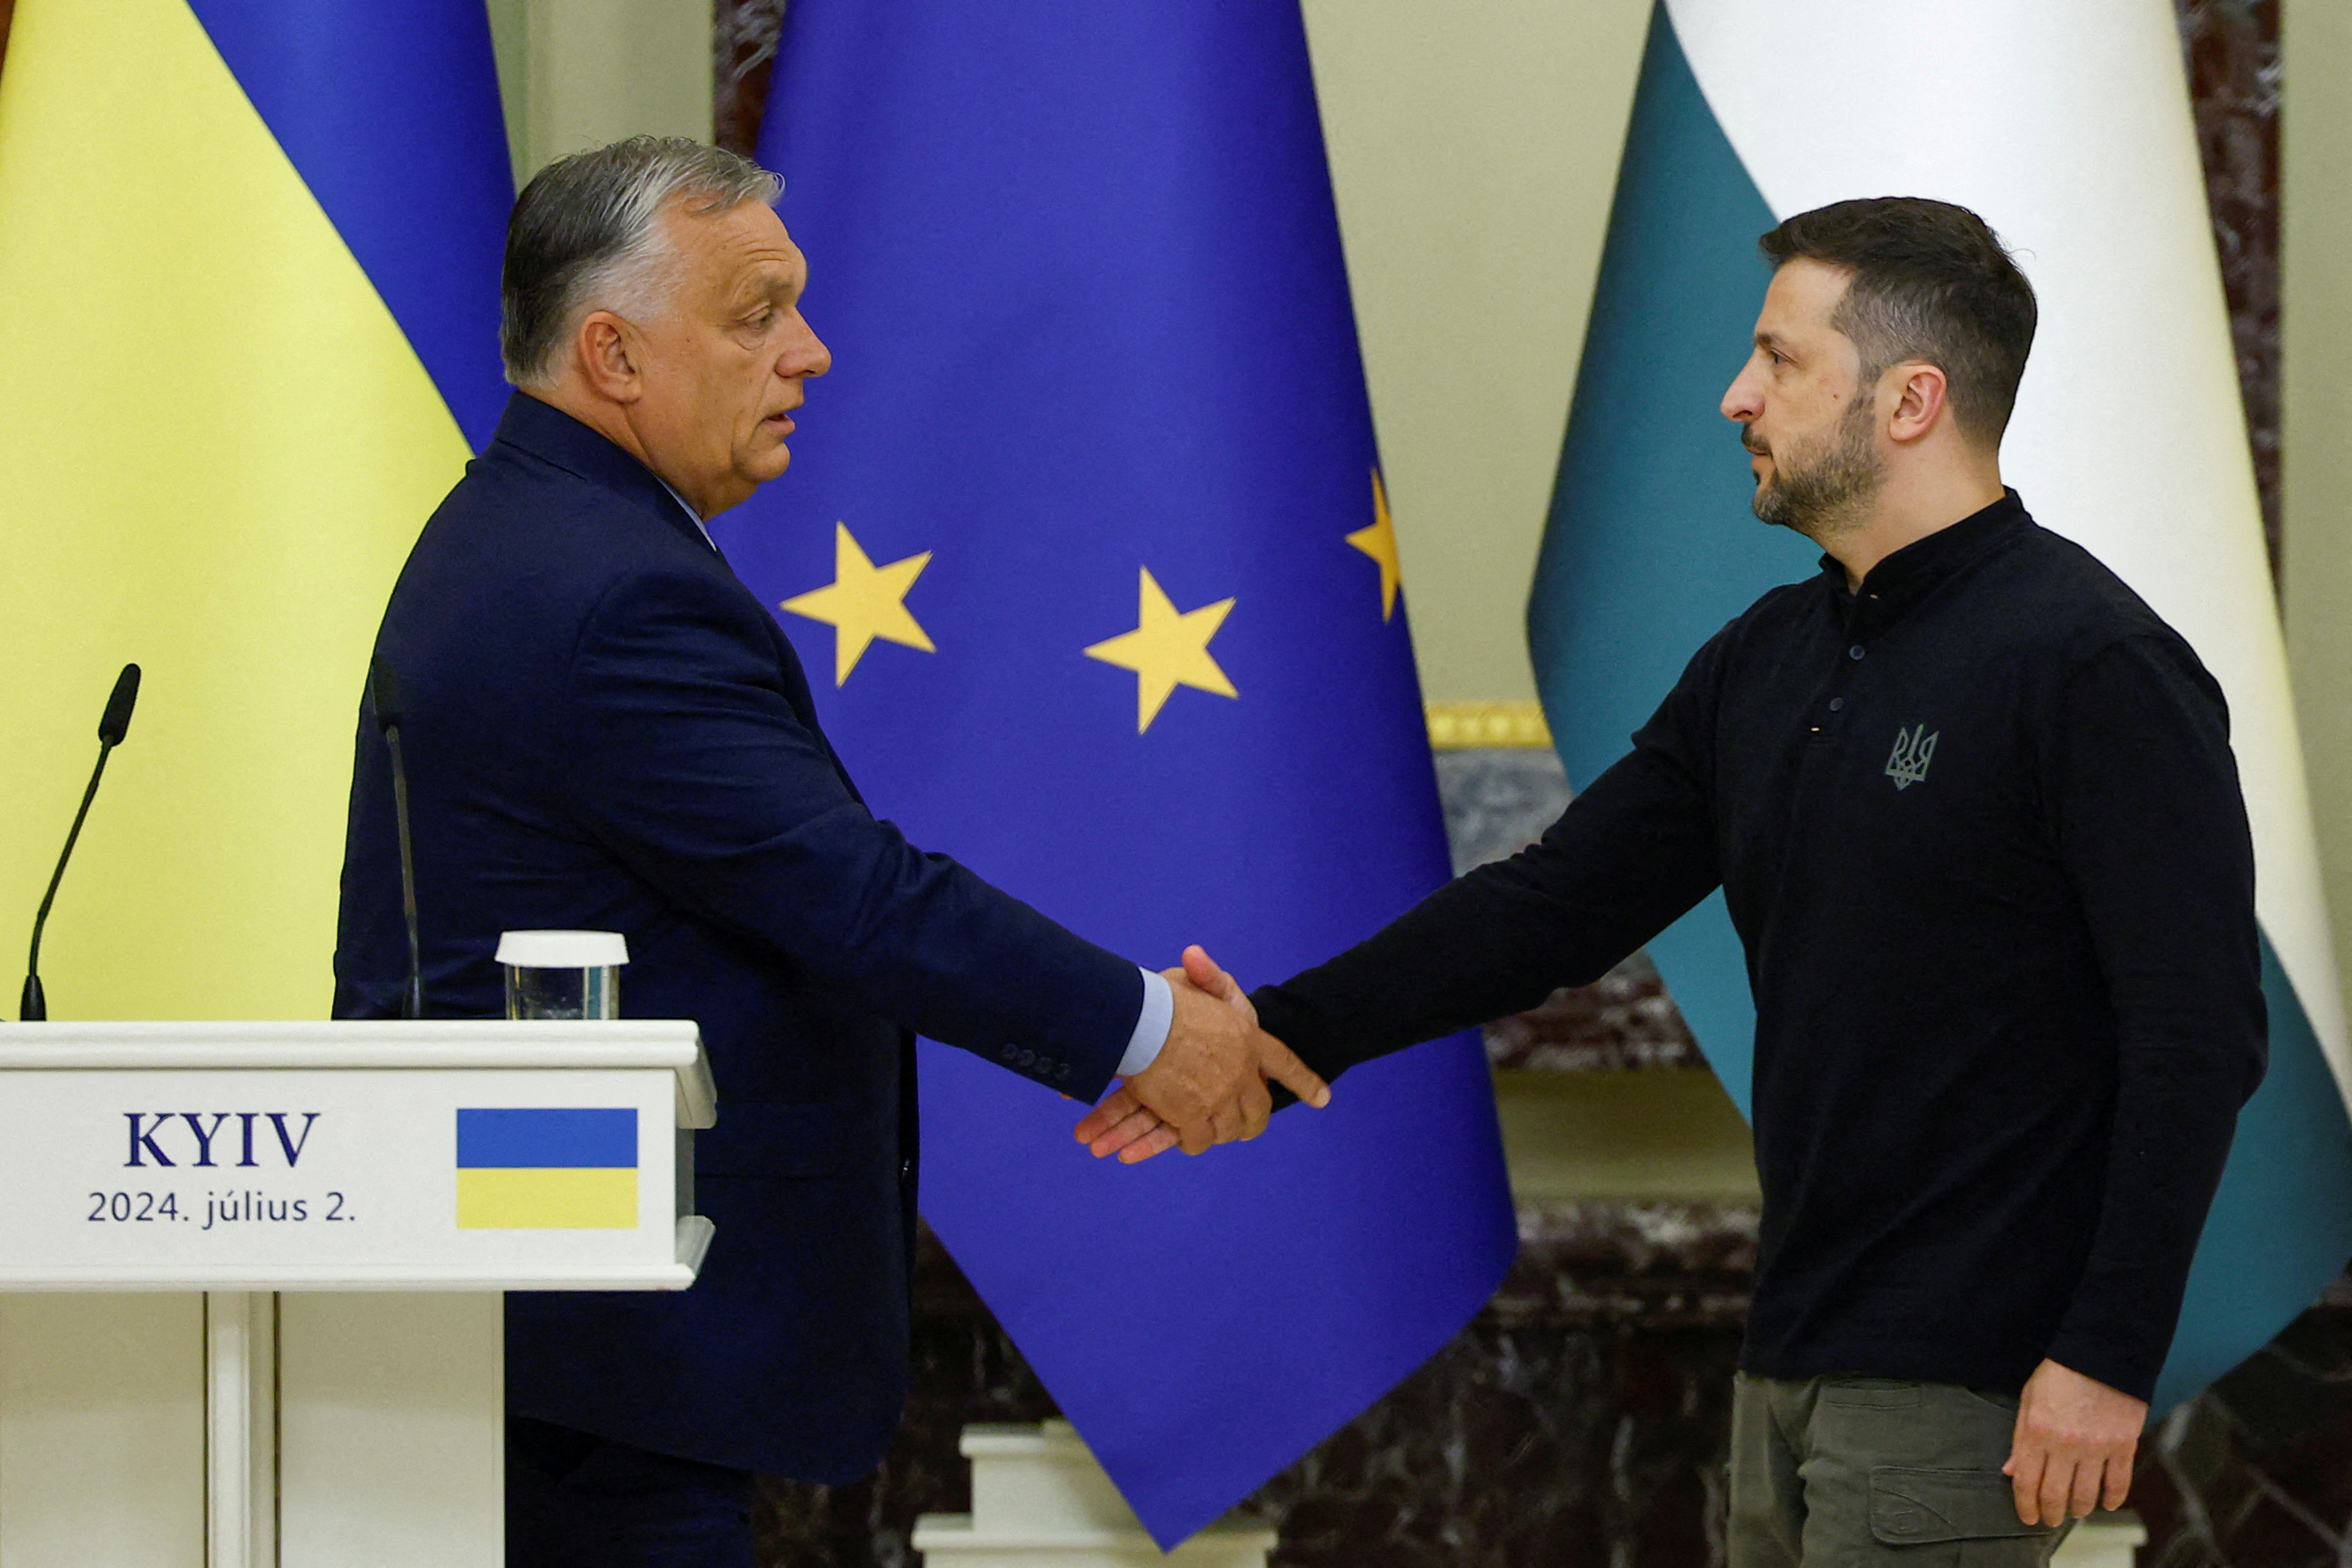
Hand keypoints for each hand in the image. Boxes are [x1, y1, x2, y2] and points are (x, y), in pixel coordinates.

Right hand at [1073, 946, 1328, 1160]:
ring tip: (1211, 1131)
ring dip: (1221, 1132)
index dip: (1305, 1083)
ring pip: (1229, 1130)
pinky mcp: (1192, 1117)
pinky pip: (1199, 1141)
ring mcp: (1219, 1098)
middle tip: (1248, 1127)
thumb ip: (1202, 976)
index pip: (1285, 1064)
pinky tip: (1185, 1136)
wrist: (1141, 1022)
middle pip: (1259, 1110)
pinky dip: (1192, 1141)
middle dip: (1253, 1121)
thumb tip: (1193, 954)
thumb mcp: (1191, 978)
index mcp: (1248, 1039)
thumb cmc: (1162, 997)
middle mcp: (1241, 1073)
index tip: (1323, 1098)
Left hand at [2003, 1358, 2144, 1524]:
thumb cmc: (2060, 1374)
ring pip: (2086, 1495)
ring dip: (2078, 1510)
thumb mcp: (2029, 1400)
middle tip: (2049, 1520)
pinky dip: (2111, 1499)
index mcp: (2037, 1432)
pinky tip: (2105, 1504)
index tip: (2027, 1516)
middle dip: (2050, 1514)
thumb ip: (2020, 1438)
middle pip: (2055, 1495)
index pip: (2026, 1481)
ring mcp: (2097, 1448)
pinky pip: (2118, 1483)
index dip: (2025, 1505)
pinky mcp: (2123, 1446)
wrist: (2102, 1354)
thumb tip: (2011, 1471)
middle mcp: (2065, 1445)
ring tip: (2074, 1511)